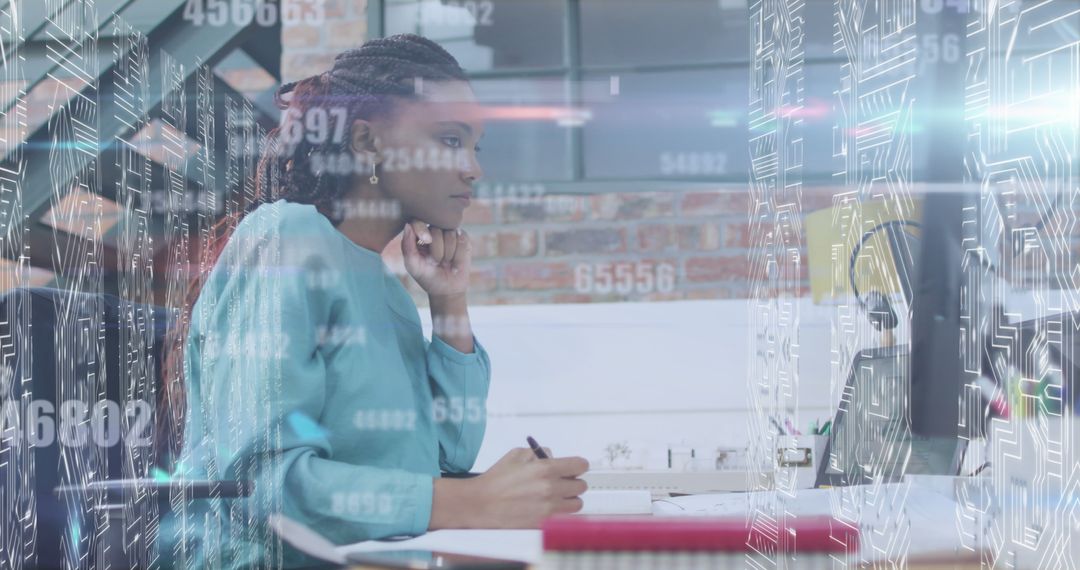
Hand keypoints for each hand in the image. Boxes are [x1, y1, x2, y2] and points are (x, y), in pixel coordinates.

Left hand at [402, 220, 470, 297]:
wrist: (447, 289)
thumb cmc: (426, 276)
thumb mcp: (413, 265)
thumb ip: (407, 246)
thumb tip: (408, 226)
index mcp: (419, 234)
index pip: (418, 221)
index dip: (422, 229)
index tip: (426, 241)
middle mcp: (434, 230)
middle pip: (436, 228)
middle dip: (437, 249)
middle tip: (436, 262)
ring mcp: (449, 232)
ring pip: (451, 234)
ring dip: (448, 253)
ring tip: (445, 262)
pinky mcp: (463, 238)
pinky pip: (462, 238)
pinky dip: (459, 253)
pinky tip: (455, 261)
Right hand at [430, 448, 588, 529]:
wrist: (480, 504)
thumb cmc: (496, 480)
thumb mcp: (516, 455)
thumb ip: (538, 453)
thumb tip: (553, 456)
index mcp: (545, 469)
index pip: (580, 465)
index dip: (578, 466)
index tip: (574, 468)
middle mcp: (550, 488)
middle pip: (581, 485)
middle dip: (573, 482)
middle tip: (562, 482)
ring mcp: (548, 508)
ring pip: (577, 503)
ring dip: (569, 499)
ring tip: (557, 497)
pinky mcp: (544, 523)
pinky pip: (564, 518)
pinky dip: (561, 513)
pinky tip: (548, 508)